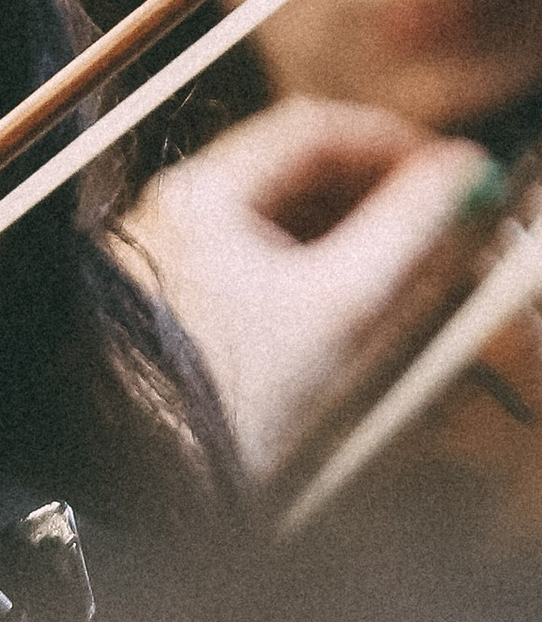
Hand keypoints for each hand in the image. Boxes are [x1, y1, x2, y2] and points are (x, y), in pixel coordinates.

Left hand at [119, 98, 503, 480]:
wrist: (152, 490)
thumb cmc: (235, 401)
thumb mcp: (345, 308)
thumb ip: (415, 230)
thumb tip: (470, 172)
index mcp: (201, 195)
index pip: (315, 131)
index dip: (398, 145)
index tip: (458, 176)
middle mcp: (177, 219)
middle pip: (303, 181)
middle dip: (386, 201)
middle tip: (450, 232)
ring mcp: (178, 270)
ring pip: (290, 233)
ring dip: (362, 246)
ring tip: (420, 283)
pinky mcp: (188, 320)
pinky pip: (270, 280)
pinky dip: (327, 287)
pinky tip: (366, 323)